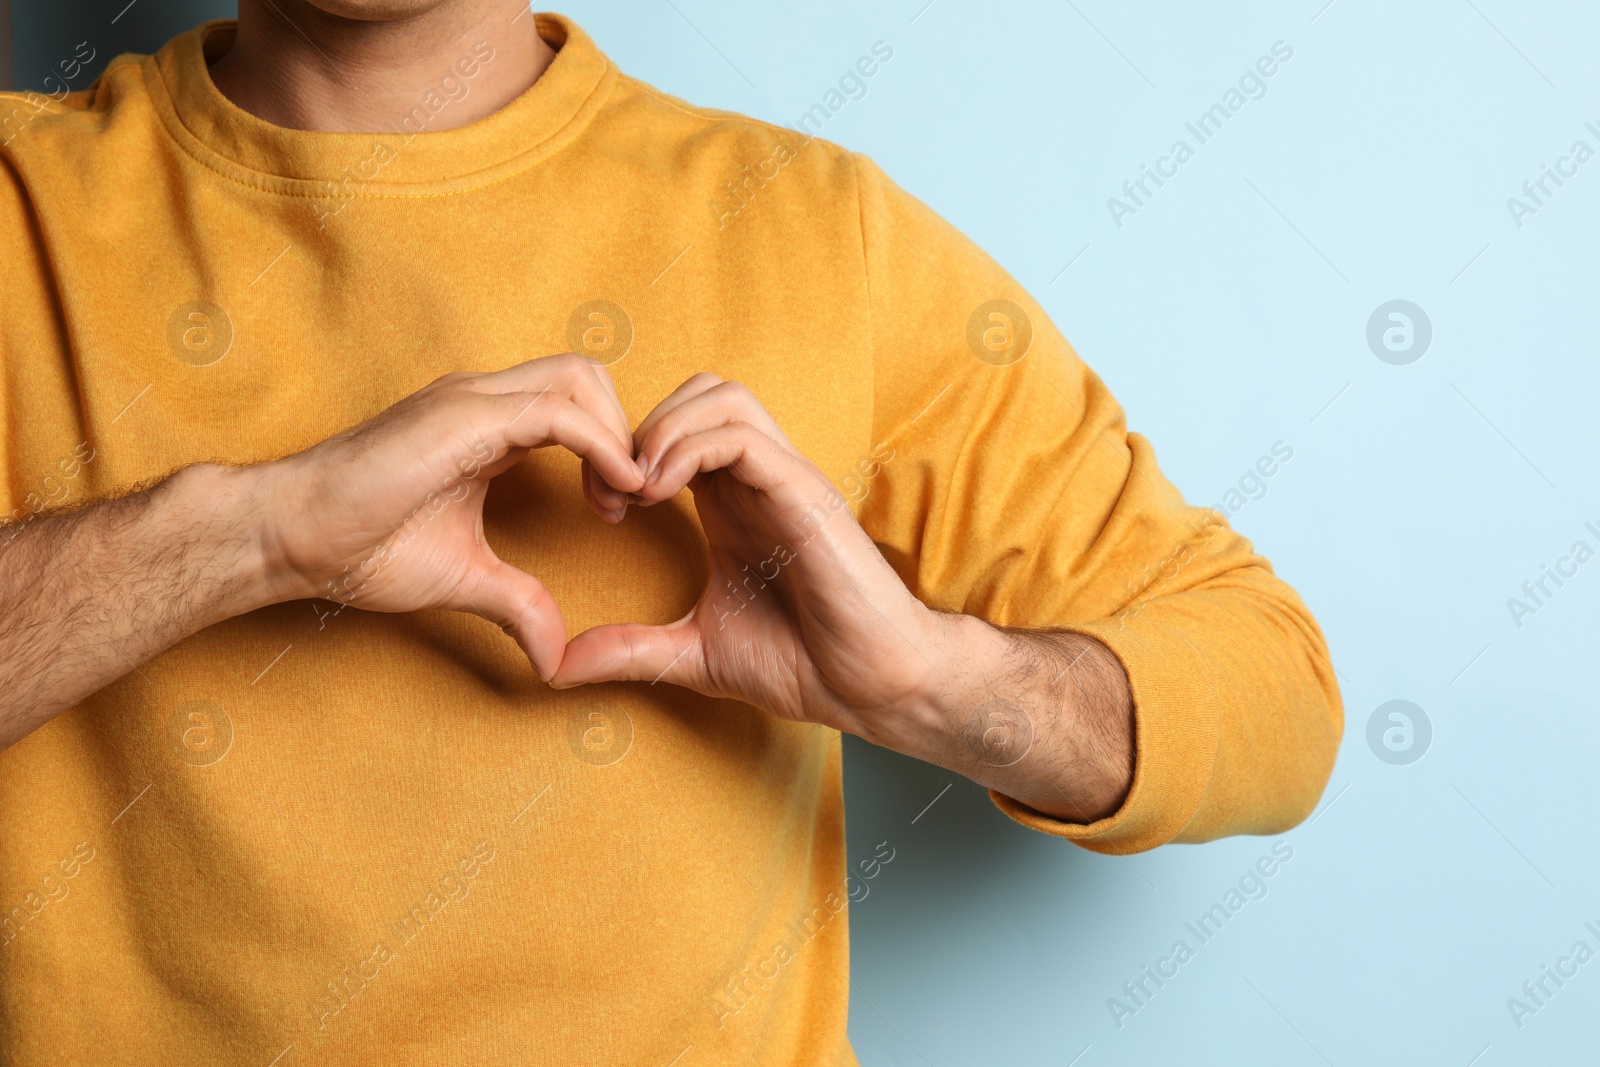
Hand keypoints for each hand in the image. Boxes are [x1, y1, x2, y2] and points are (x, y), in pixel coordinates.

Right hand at [256, 354, 644, 679]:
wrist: (287, 534)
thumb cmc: (358, 546)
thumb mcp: (462, 577)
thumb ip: (518, 603)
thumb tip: (555, 660)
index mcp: (486, 424)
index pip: (575, 403)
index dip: (611, 447)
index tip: (617, 508)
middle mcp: (483, 398)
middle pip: (587, 376)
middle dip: (624, 431)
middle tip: (623, 501)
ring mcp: (472, 399)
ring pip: (580, 379)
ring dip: (618, 435)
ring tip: (616, 501)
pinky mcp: (462, 416)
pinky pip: (558, 412)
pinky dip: (601, 446)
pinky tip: (611, 493)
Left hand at [549, 373, 950, 747]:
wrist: (872, 684)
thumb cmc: (803, 662)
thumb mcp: (693, 654)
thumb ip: (631, 650)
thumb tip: (557, 665)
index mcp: (733, 503)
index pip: (679, 428)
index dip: (626, 450)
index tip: (601, 507)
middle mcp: (758, 479)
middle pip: (699, 391)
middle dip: (642, 425)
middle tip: (615, 490)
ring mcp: (784, 480)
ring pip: (720, 396)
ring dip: (664, 429)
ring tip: (638, 489)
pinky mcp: (803, 493)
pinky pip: (742, 436)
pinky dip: (690, 449)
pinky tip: (661, 496)